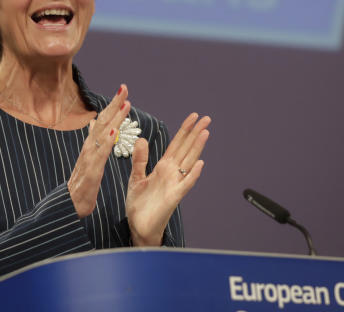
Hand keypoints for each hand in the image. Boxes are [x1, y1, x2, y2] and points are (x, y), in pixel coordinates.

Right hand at [67, 84, 131, 217]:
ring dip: (114, 118)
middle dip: (114, 104)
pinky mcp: (91, 171)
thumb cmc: (81, 184)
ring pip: (103, 134)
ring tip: (125, 104)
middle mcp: (89, 147)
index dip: (113, 106)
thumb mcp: (90, 159)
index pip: (103, 121)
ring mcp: (89, 158)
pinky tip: (115, 131)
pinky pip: (100, 154)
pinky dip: (107, 142)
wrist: (70, 206)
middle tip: (124, 87)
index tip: (123, 91)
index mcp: (92, 145)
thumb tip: (94, 123)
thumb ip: (94, 141)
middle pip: (102, 121)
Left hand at [126, 112, 210, 246]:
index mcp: (163, 167)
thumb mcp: (136, 177)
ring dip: (197, 148)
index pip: (176, 144)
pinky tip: (200, 163)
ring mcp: (174, 184)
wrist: (139, 226)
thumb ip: (140, 159)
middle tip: (207, 118)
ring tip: (205, 132)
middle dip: (196, 133)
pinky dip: (193, 174)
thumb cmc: (140, 204)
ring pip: (188, 162)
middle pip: (186, 149)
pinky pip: (185, 184)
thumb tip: (142, 139)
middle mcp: (171, 173)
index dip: (185, 130)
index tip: (194, 116)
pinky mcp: (173, 197)